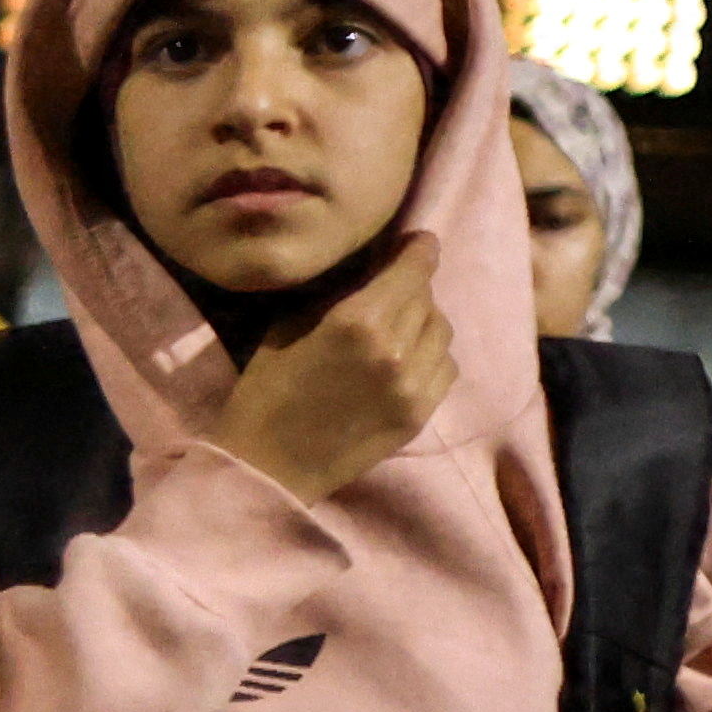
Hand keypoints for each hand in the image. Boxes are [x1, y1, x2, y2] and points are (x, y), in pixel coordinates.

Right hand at [221, 248, 458, 507]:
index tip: (418, 243)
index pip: (414, 268)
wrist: (267, 468)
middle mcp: (395, 349)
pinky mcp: (420, 416)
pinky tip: (407, 360)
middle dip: (412, 286)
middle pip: (426, 297)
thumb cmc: (265, 392)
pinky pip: (446, 367)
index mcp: (358, 321)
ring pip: (442, 330)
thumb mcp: (288, 327)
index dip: (419, 249)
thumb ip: (336, 295)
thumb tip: (372, 267)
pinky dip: (432, 355)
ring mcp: (413, 386)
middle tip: (393, 288)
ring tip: (398, 326)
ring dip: (424, 320)